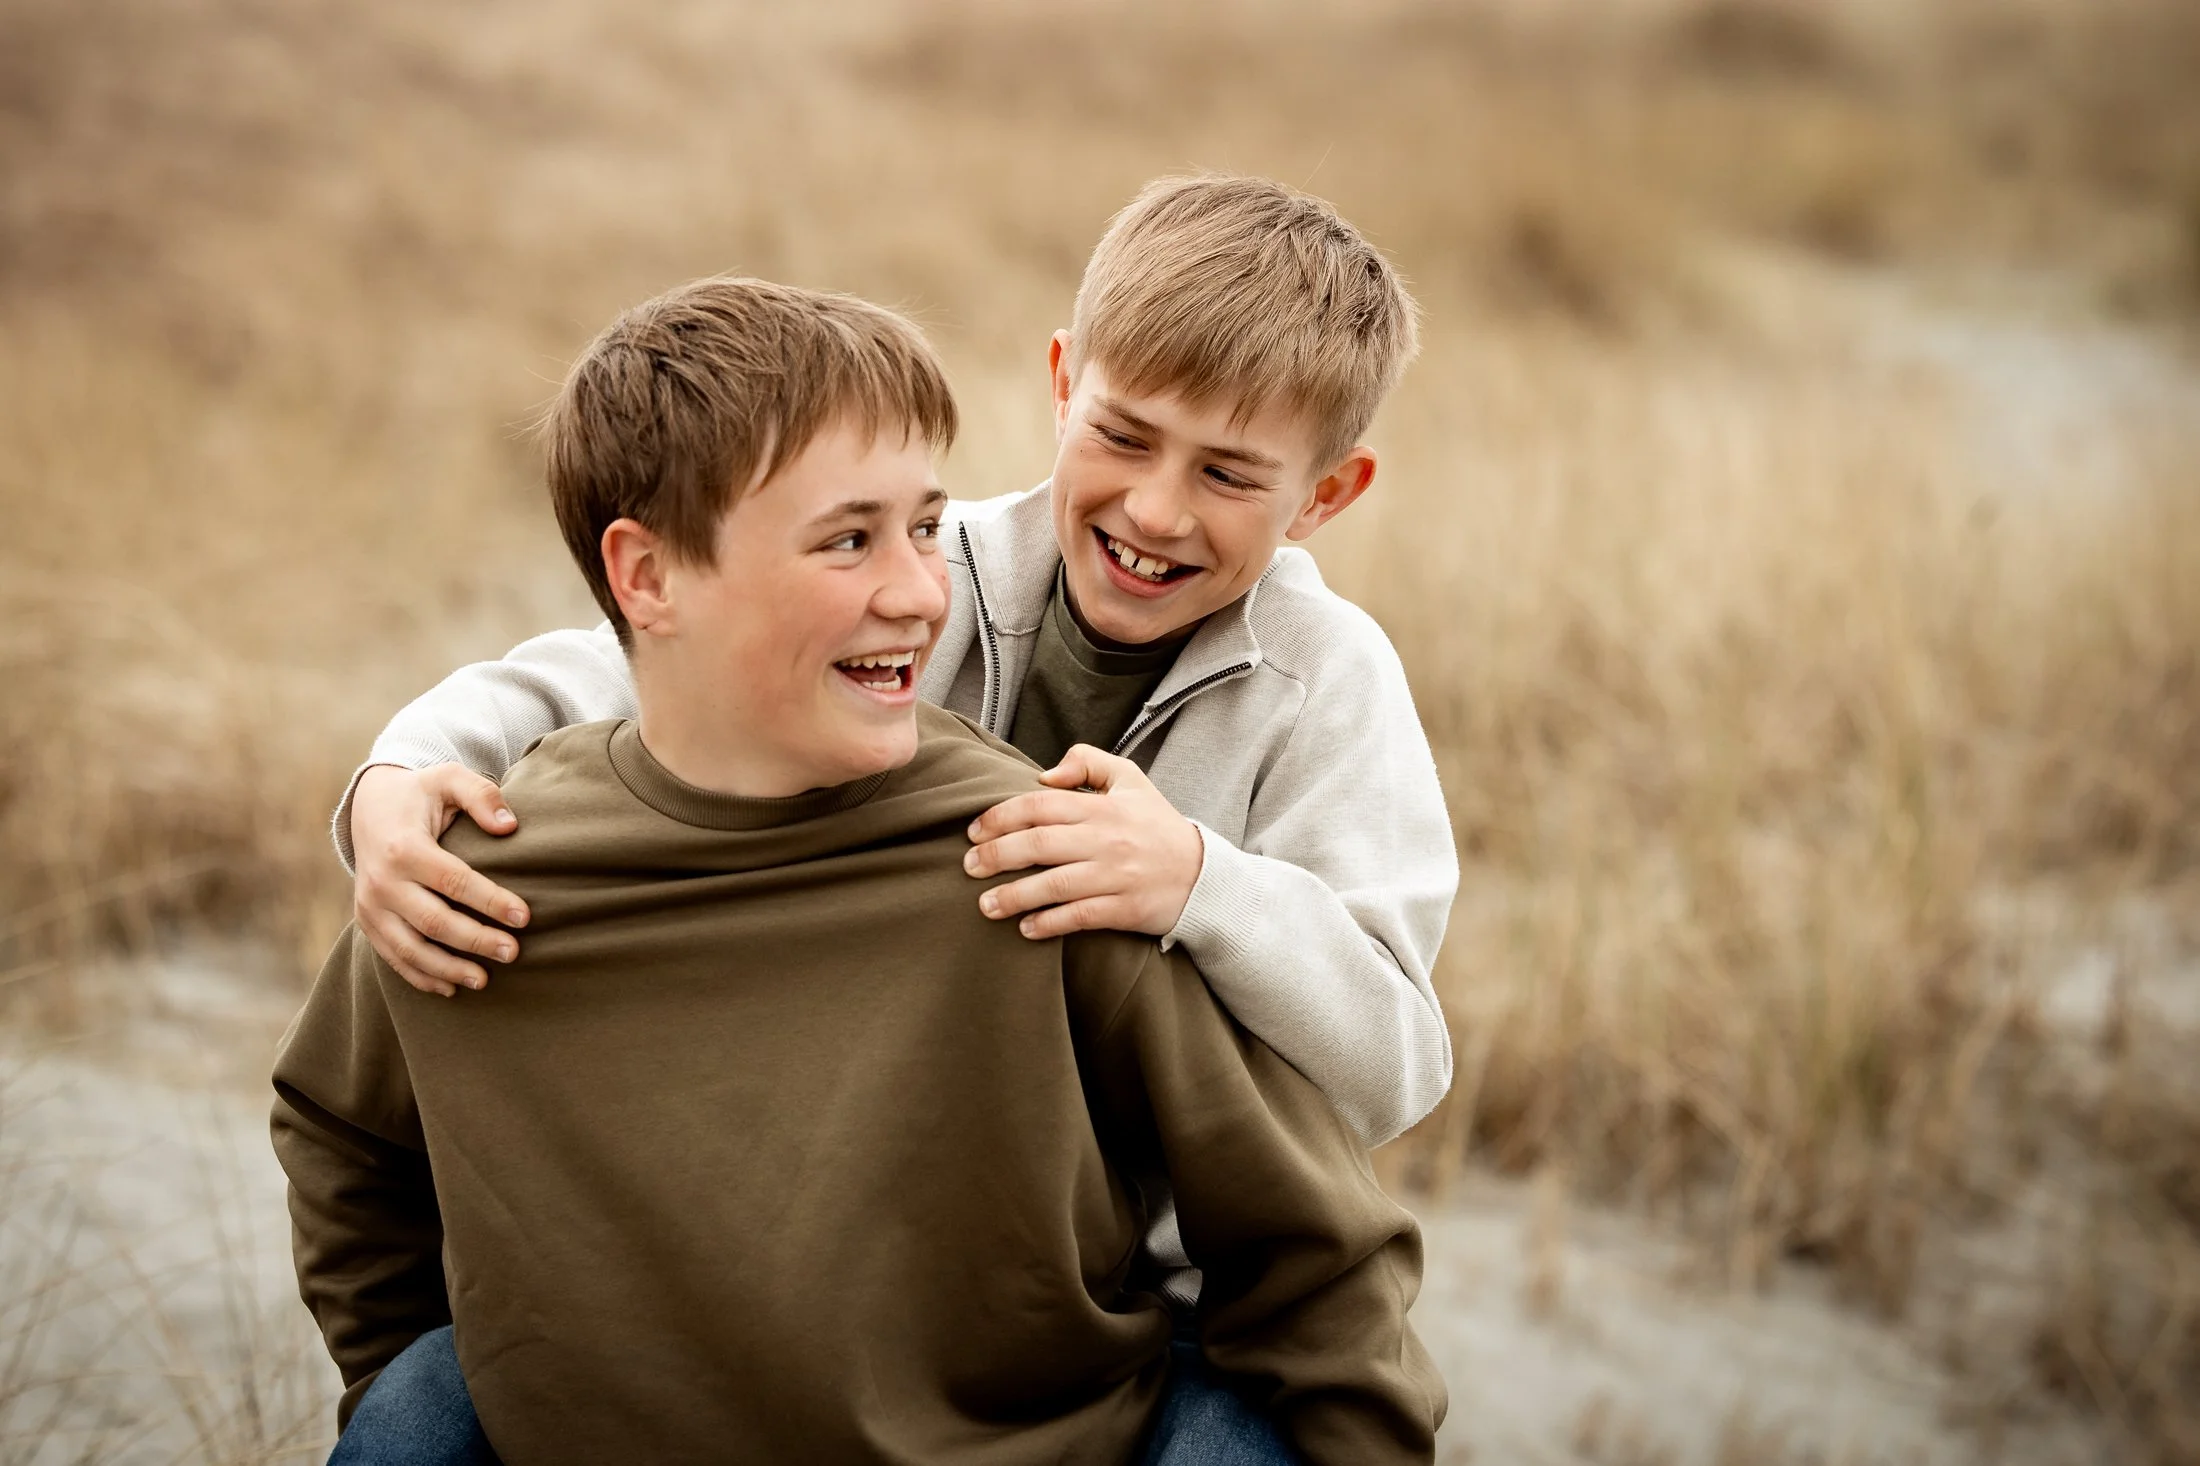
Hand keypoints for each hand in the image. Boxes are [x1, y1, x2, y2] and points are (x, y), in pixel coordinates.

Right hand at [351, 764, 528, 996]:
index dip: (491, 901)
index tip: (525, 917)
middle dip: (476, 941)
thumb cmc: (421, 794)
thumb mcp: (449, 778)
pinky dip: (420, 976)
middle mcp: (381, 882)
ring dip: (448, 969)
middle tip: (513, 953)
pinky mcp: (366, 922)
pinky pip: (392, 957)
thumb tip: (509, 826)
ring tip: (484, 980)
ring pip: (410, 948)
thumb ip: (481, 795)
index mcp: (404, 848)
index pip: (454, 882)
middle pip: (434, 922)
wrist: (368, 807)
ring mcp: (370, 906)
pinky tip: (450, 988)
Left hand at [962, 745, 1203, 940]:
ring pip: (1054, 885)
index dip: (1000, 817)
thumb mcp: (1131, 780)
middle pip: (1038, 843)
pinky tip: (1025, 929)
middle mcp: (1105, 840)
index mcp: (1102, 807)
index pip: (1039, 805)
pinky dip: (1049, 924)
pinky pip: (1078, 917)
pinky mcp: (1123, 910)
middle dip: (995, 855)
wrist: (1204, 875)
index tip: (974, 831)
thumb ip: (1088, 762)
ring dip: (1013, 896)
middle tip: (967, 866)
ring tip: (984, 906)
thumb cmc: (1158, 827)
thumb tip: (1043, 775)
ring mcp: (1114, 876)